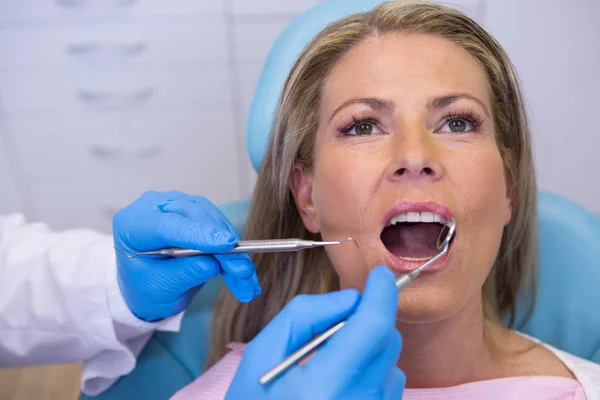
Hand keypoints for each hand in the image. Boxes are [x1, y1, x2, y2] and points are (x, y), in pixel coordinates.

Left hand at [113, 191, 260, 321]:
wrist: (148, 284)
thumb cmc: (145, 286)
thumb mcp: (161, 288)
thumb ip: (186, 273)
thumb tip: (214, 264)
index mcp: (132, 225)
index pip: (168, 225)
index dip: (199, 234)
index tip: (226, 245)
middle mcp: (155, 207)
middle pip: (196, 218)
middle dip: (224, 247)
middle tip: (242, 272)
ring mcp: (177, 205)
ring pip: (214, 220)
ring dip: (234, 250)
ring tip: (245, 279)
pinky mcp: (197, 212)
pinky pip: (221, 226)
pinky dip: (235, 250)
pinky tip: (244, 272)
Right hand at [226, 266, 404, 399]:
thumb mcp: (263, 353)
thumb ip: (305, 315)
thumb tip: (348, 298)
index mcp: (328, 384)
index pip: (374, 326)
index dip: (381, 293)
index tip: (378, 275)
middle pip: (387, 340)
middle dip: (369, 319)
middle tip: (334, 325)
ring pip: (392, 362)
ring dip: (370, 347)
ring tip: (330, 362)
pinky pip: (388, 386)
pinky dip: (371, 371)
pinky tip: (341, 381)